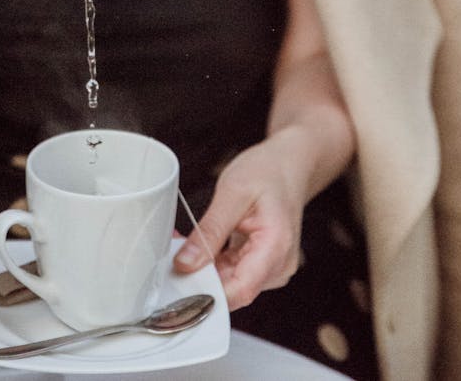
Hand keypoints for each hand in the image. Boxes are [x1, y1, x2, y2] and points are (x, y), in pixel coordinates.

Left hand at [173, 134, 305, 308]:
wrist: (287, 165)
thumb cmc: (267, 172)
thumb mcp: (232, 193)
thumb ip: (210, 230)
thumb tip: (185, 264)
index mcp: (276, 246)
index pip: (241, 290)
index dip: (208, 295)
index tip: (179, 286)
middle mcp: (279, 265)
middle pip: (233, 289)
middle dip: (200, 276)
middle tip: (172, 255)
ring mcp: (272, 267)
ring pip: (230, 282)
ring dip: (204, 268)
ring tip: (184, 244)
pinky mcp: (263, 264)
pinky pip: (234, 272)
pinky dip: (214, 262)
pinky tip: (199, 246)